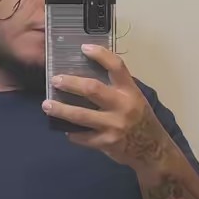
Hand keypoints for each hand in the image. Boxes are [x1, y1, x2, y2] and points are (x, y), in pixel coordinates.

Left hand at [42, 45, 172, 168]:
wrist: (152, 150)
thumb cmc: (140, 121)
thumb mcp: (135, 99)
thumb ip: (117, 89)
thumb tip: (88, 76)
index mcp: (131, 92)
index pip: (116, 67)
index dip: (100, 55)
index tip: (84, 48)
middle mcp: (122, 106)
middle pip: (92, 89)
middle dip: (70, 83)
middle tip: (55, 80)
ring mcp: (113, 126)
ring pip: (81, 115)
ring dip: (61, 109)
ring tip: (47, 105)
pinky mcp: (106, 143)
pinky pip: (82, 137)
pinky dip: (72, 133)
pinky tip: (65, 129)